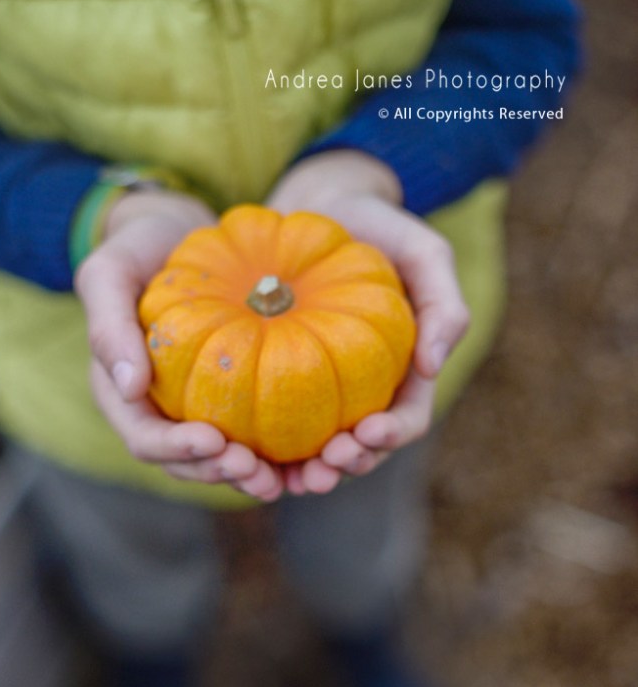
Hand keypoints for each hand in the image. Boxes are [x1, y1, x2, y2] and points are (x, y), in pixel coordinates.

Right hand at [74, 189, 283, 500]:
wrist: (175, 233)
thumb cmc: (137, 249)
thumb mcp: (109, 273)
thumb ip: (110, 326)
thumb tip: (130, 387)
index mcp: (125, 396)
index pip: (146, 439)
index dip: (177, 449)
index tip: (213, 440)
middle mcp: (163, 412)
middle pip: (189, 463)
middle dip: (221, 473)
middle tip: (257, 472)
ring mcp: (201, 409)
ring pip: (226, 458)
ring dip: (253, 475)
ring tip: (286, 478)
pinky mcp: (238, 398)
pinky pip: (260, 431)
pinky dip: (283, 448)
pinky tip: (316, 450)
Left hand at [268, 151, 469, 495]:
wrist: (323, 208)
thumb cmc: (379, 228)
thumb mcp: (425, 253)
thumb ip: (444, 304)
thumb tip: (434, 366)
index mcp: (406, 373)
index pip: (406, 420)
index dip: (391, 437)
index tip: (368, 433)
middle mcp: (366, 392)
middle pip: (361, 448)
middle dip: (346, 467)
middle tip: (321, 470)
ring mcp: (324, 391)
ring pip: (317, 447)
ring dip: (305, 470)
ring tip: (285, 478)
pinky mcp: (282, 380)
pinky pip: (272, 421)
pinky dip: (264, 445)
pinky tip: (242, 450)